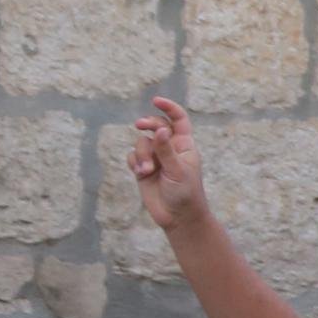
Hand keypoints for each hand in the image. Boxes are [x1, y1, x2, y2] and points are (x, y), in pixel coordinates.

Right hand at [125, 98, 210, 233]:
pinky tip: (140, 173)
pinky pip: (133, 156)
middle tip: (139, 124)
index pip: (178, 119)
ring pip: (141, 143)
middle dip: (147, 124)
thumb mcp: (178, 170)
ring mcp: (156, 158)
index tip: (156, 101)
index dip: (168, 108)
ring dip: (142, 154)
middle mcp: (170, 148)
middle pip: (156, 126)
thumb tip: (162, 129)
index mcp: (184, 144)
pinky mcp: (143, 168)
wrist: (177, 216)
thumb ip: (167, 150)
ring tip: (147, 171)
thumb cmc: (185, 193)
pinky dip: (135, 163)